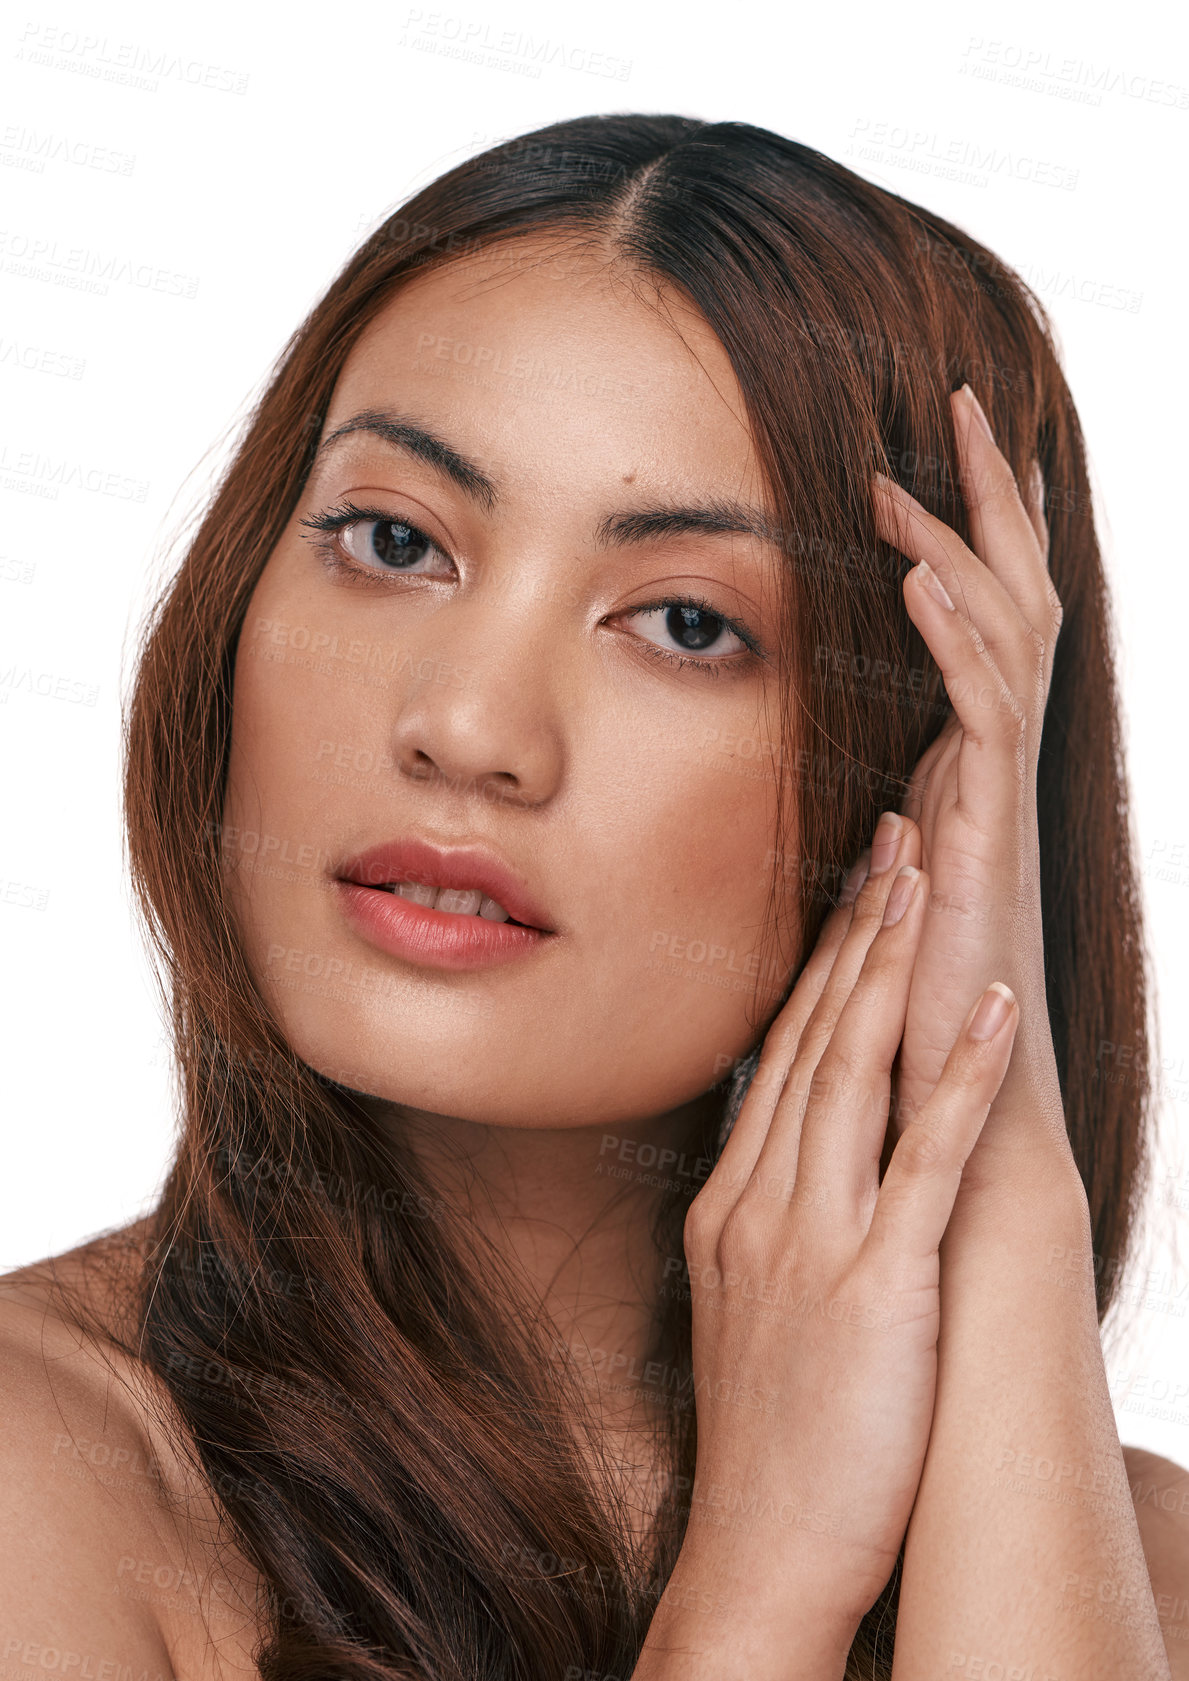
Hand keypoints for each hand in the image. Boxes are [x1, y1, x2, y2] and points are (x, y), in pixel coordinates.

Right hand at [676, 815, 1019, 1638]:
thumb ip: (766, 1222)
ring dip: (891, 966)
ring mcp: (809, 1240)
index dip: (819, 965)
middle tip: (890, 835)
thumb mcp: (745, 1310)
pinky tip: (988, 1009)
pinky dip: (958, 1076)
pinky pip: (924, 1160)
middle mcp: (759, 1203)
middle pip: (812, 1038)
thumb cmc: (768, 1443)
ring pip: (852, 1072)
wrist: (755, 1559)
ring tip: (924, 877)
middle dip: (856, 930)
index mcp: (730, 1205)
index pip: (778, 1056)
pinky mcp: (873, 1285)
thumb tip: (792, 1159)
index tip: (851, 892)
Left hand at [868, 385, 1078, 1202]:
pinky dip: (955, 640)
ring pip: (1003, 636)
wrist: (946, 1109)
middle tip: (958, 401)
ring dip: (959, 545)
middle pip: (1011, 596)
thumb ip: (854, 829)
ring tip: (920, 468)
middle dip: (988, 498)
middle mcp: (991, 764)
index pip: (974, 617)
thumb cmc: (901, 1010)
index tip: (923, 449)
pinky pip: (983, 714)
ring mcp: (998, 797)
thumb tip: (832, 799)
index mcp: (960, 764)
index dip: (961, 529)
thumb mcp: (866, 889)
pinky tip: (917, 577)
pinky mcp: (987, 836)